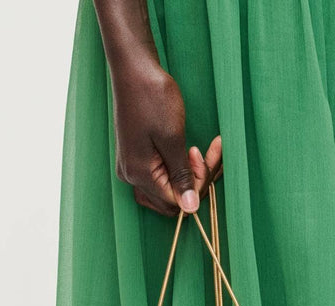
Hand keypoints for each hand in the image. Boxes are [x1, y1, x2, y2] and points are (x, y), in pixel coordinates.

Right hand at [109, 56, 221, 215]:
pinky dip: (177, 169)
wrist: (134, 68)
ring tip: (197, 150)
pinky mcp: (136, 157)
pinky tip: (187, 152)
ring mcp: (131, 167)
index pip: (176, 202)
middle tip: (204, 152)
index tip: (202, 155)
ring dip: (187, 176)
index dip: (196, 187)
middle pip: (171, 200)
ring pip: (166, 190)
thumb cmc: (153, 98)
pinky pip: (159, 176)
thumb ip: (182, 176)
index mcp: (139, 174)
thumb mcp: (173, 138)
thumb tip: (190, 209)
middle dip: (194, 182)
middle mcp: (131, 176)